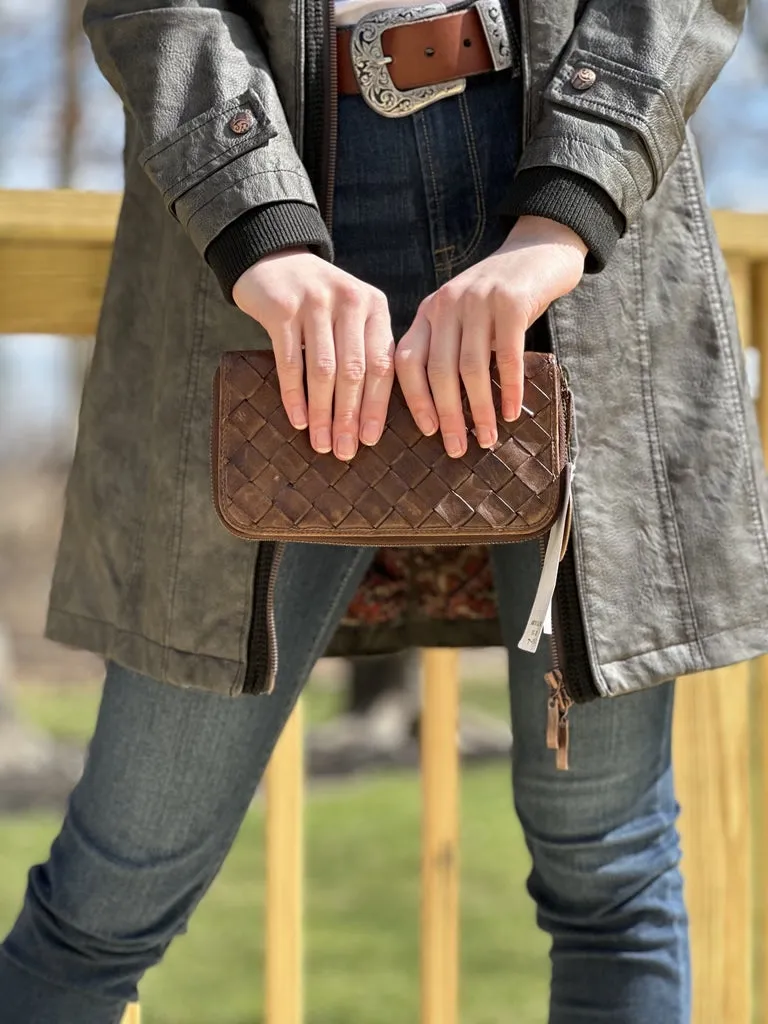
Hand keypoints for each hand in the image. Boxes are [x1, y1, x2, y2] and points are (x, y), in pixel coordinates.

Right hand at [233, 248, 394, 460]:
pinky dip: (294, 395)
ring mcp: (316, 302)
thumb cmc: (319, 301)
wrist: (274, 258)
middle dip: (349, 417)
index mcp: (375, 306)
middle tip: (344, 451)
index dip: (377, 406)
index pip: (382, 363)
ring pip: (323, 370)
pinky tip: (298, 420)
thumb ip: (366, 349)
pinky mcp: (283, 308)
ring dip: (322, 413)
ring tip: (320, 442)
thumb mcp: (352, 313)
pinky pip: (290, 361)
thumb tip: (371, 416)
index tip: (371, 439)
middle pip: (354, 371)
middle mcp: (350, 301)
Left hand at [395, 216, 586, 457]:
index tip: (428, 431)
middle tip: (457, 448)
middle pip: (439, 370)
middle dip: (448, 415)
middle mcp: (447, 303)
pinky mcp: (511, 301)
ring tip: (487, 438)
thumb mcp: (464, 315)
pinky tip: (511, 412)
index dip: (415, 400)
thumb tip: (444, 409)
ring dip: (479, 410)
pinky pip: (507, 356)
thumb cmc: (500, 295)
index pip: (408, 361)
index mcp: (429, 311)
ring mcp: (478, 300)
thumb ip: (450, 347)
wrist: (539, 248)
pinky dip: (509, 389)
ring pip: (471, 368)